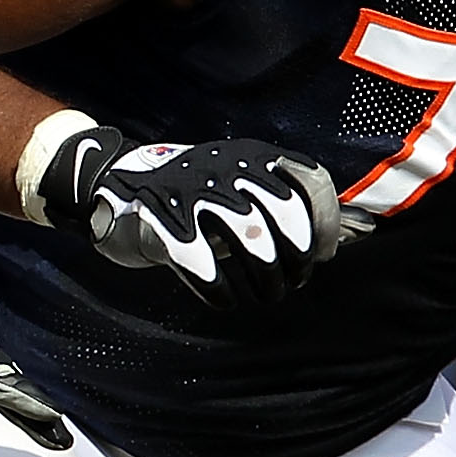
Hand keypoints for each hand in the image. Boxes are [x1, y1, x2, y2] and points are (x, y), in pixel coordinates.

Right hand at [42, 125, 344, 307]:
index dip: (325, 223)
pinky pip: (203, 263)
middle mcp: (226, 167)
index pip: (308, 182)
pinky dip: (219, 290)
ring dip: (265, 278)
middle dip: (296, 258)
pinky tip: (226, 301)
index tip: (323, 255)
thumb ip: (281, 201)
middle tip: (294, 281)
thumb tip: (340, 237)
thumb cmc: (192, 196)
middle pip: (283, 215)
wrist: (115, 183)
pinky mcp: (164, 220)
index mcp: (250, 155)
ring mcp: (193, 192)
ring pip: (250, 239)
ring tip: (265, 296)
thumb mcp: (236, 183)